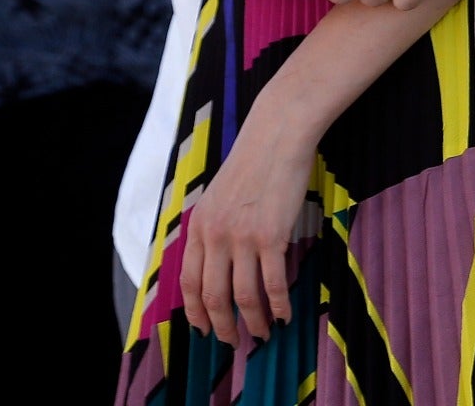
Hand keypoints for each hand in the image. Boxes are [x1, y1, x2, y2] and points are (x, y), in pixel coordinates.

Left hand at [179, 99, 314, 344]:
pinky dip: (280, 305)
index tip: (203, 330)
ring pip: (244, 297)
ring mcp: (243, 236)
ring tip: (263, 333)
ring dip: (254, 322)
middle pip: (213, 297)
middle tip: (233, 342)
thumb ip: (214, 227)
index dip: (196, 312)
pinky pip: (274, 284)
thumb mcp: (219, 194)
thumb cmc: (254, 161)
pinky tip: (285, 314)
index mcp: (200, 225)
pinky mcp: (271, 235)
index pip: (189, 282)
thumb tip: (217, 264)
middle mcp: (215, 234)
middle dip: (222, 326)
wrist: (277, 133)